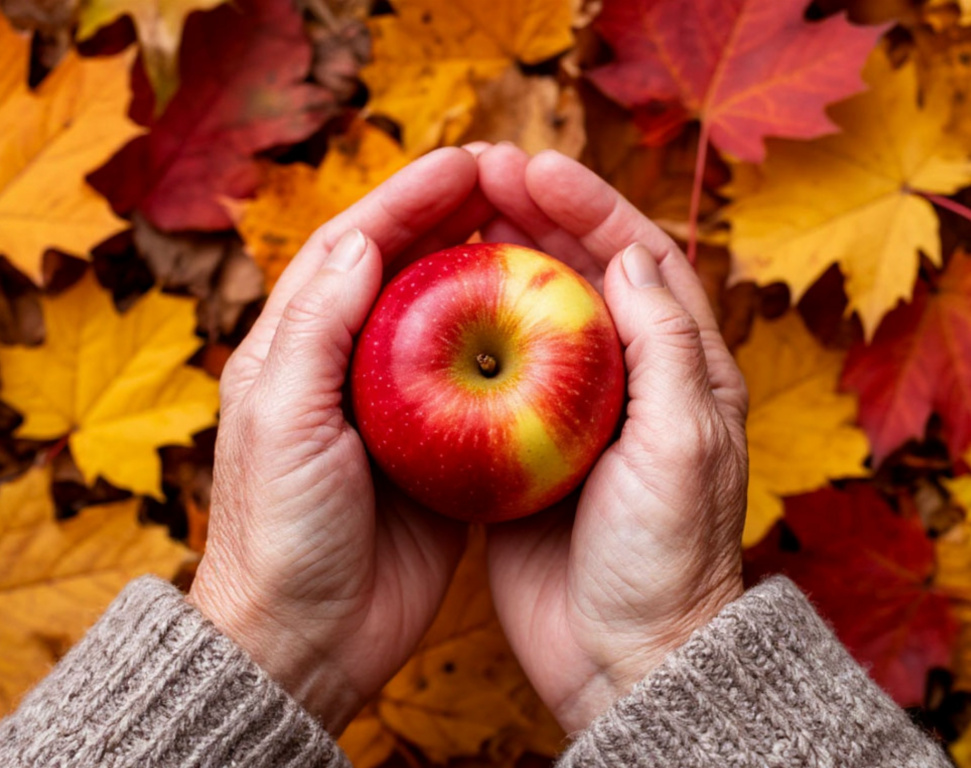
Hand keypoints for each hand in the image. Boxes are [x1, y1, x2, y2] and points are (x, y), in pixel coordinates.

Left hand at [188, 148, 493, 733]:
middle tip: (511, 178)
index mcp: (297, 348)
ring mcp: (400, 410)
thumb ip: (315, 327)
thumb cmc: (280, 528)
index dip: (406, 198)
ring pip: (449, 320)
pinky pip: (479, 385)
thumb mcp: (281, 421)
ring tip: (538, 232)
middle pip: (406, 272)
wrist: (307, 637)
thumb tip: (357, 240)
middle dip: (453, 219)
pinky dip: (508, 347)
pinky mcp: (440, 453)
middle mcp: (350, 367)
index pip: (353, 249)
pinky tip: (547, 324)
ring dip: (487, 272)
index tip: (464, 161)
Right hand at [477, 145, 748, 732]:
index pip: (642, 257)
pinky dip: (469, 328)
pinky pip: (496, 369)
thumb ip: (666, 346)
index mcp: (684, 367)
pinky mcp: (526, 445)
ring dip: (498, 261)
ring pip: (534, 312)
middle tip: (482, 171)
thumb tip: (630, 253)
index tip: (537, 168)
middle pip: (582, 273)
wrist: (622, 653)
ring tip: (452, 217)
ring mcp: (573, 410)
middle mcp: (629, 377)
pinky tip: (432, 304)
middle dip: (538, 216)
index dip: (593, 203)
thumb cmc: (666, 552)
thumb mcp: (683, 444)